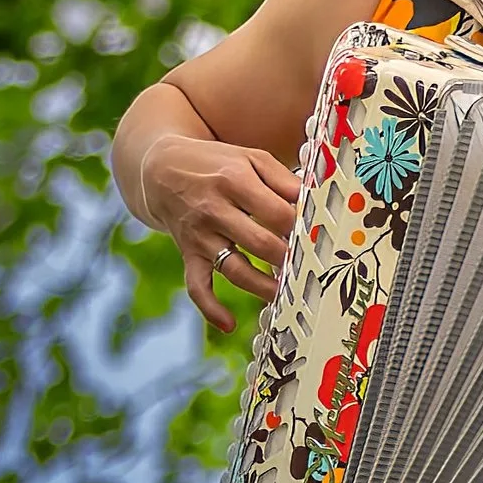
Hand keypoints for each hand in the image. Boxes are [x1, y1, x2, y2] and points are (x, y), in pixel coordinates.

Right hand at [138, 131, 301, 329]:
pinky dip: (210, 308)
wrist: (161, 169)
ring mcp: (200, 235)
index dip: (303, 228)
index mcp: (235, 181)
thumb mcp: (250, 158)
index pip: (278, 213)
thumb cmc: (217, 164)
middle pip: (262, 244)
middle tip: (313, 270)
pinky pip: (197, 286)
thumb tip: (313, 203)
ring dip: (264, 287)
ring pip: (236, 269)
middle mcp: (215, 210)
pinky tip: (229, 325)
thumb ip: (283, 178)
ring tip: (289, 296)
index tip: (321, 238)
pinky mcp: (189, 254)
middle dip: (289, 260)